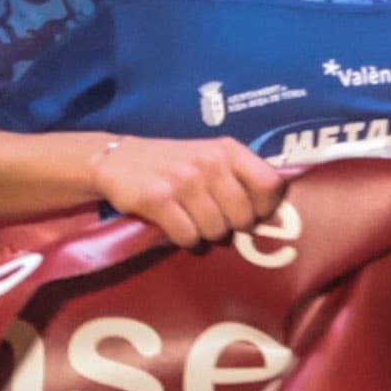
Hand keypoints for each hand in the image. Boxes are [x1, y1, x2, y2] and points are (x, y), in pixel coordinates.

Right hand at [87, 134, 289, 246]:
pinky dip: (186, 240)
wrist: (117, 159)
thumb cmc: (173, 162)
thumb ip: (239, 175)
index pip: (270, 185)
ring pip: (216, 231)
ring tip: (193, 221)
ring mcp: (183, 180)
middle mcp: (209, 162)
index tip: (252, 213)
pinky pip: (188, 236)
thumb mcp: (210, 156)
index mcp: (228, 150)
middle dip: (232, 227)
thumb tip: (272, 213)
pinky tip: (178, 228)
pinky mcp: (158, 199)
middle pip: (244, 217)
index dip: (266, 207)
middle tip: (216, 221)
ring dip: (206, 235)